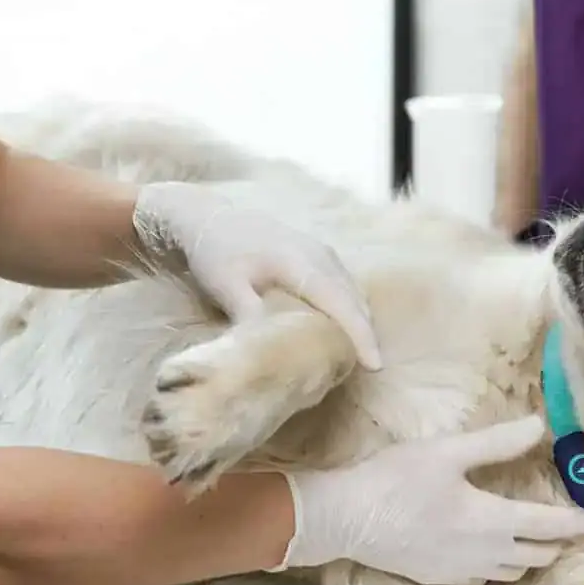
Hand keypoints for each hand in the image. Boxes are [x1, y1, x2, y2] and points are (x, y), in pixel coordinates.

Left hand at [132, 182, 383, 369]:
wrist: (207, 217)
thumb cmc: (215, 253)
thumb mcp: (225, 287)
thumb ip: (249, 315)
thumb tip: (267, 351)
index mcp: (300, 262)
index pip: (340, 302)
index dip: (360, 334)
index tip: (375, 364)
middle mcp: (318, 254)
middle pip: (354, 296)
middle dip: (365, 331)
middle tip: (370, 367)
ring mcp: (320, 250)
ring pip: (351, 288)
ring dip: (359, 318)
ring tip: (360, 352)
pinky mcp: (315, 251)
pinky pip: (343, 281)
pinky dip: (350, 305)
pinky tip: (343, 324)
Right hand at [280, 417, 583, 584]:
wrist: (347, 519)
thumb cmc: (396, 480)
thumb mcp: (447, 451)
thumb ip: (496, 443)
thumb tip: (540, 427)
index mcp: (491, 521)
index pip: (548, 525)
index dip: (577, 521)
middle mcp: (484, 554)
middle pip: (536, 554)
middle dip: (558, 540)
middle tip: (570, 524)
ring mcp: (462, 572)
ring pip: (512, 571)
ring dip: (530, 556)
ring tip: (536, 538)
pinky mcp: (441, 580)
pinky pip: (484, 580)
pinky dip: (499, 567)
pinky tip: (491, 553)